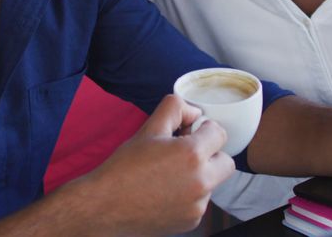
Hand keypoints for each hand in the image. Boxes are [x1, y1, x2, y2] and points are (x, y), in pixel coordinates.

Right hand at [83, 94, 234, 235]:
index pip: (220, 134)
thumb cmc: (125, 167)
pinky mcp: (191, 222)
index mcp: (192, 155)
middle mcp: (201, 182)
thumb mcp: (149, 129)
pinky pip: (200, 202)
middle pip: (226, 162)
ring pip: (213, 183)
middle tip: (185, 154)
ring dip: (200, 176)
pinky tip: (165, 192)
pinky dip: (189, 196)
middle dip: (211, 155)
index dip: (203, 130)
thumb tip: (195, 112)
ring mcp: (197, 205)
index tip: (189, 134)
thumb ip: (176, 109)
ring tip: (169, 175)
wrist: (104, 206)